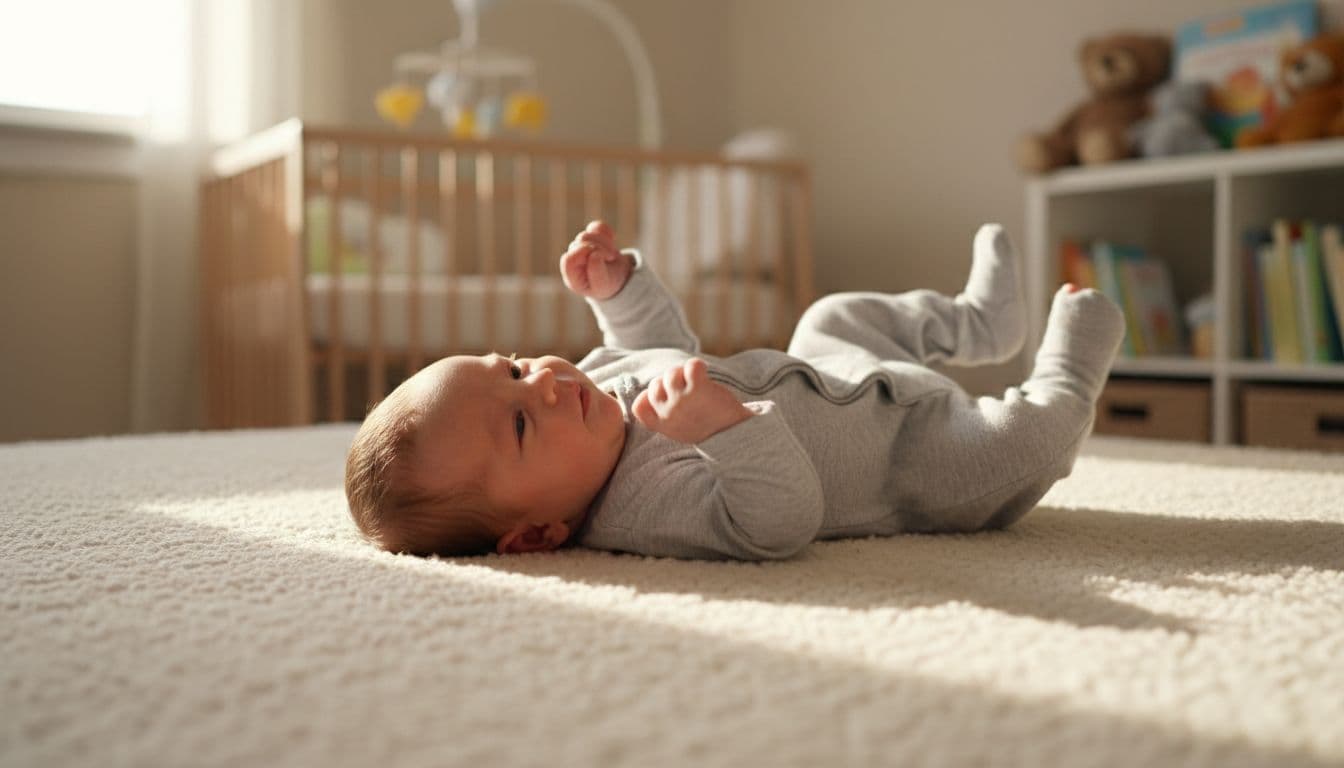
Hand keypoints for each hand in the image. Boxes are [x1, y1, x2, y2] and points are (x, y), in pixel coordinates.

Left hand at [560, 220, 633, 299]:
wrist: (618, 279)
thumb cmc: (607, 285)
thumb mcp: (603, 285)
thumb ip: (596, 273)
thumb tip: (594, 254)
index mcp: (572, 275)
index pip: (569, 259)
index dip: (585, 253)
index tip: (601, 256)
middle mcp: (573, 260)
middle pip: (579, 244)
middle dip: (599, 247)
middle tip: (611, 257)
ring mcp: (580, 247)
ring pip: (587, 235)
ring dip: (604, 241)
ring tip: (612, 254)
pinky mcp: (591, 238)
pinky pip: (596, 227)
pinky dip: (606, 230)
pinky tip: (612, 238)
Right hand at [632, 358, 752, 443]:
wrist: (735, 435)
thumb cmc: (707, 428)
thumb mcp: (679, 429)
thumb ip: (663, 415)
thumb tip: (647, 393)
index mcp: (662, 425)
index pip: (639, 407)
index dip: (648, 396)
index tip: (665, 396)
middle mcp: (669, 413)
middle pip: (656, 385)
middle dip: (670, 381)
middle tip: (687, 386)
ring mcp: (682, 400)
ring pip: (671, 373)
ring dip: (683, 372)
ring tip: (697, 380)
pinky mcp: (698, 389)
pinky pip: (690, 366)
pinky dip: (697, 365)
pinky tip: (704, 372)